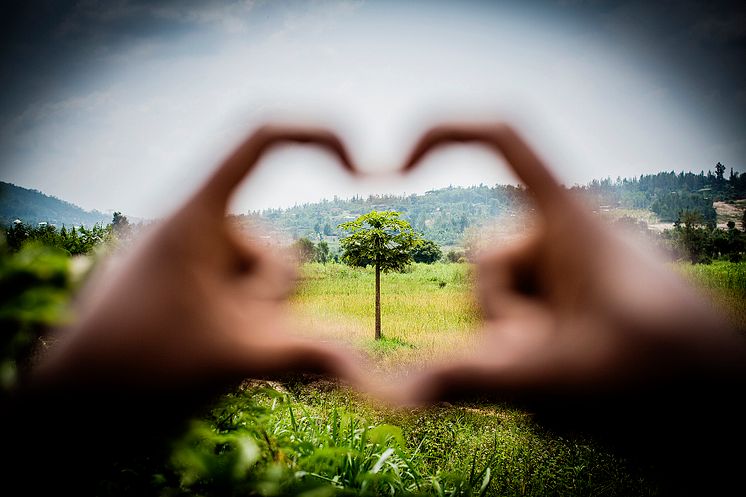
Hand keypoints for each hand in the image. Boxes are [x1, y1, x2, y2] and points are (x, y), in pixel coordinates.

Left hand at [33, 124, 362, 390]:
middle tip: (241, 340)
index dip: (318, 137)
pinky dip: (239, 321)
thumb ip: (309, 355)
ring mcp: (180, 257)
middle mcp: (188, 225)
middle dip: (277, 298)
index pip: (261, 140)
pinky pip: (231, 288)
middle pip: (275, 244)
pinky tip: (211, 353)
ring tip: (217, 353)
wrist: (69, 408)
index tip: (358, 165)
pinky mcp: (175, 284)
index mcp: (196, 215)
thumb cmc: (141, 373)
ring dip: (257, 317)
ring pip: (255, 274)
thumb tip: (370, 366)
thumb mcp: (236, 357)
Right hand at [391, 123, 745, 405]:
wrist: (724, 402)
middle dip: (495, 315)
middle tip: (539, 359)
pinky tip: (570, 379)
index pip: (502, 139)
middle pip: (485, 255)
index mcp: (567, 217)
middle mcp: (571, 231)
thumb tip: (393, 393)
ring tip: (563, 378)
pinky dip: (536, 346)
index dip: (442, 134)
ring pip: (508, 291)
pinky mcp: (587, 291)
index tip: (397, 165)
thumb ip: (466, 379)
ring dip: (517, 340)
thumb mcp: (549, 376)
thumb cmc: (656, 378)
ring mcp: (580, 263)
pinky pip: (534, 306)